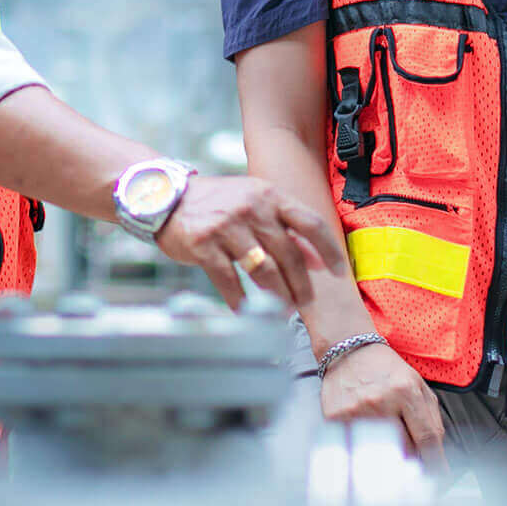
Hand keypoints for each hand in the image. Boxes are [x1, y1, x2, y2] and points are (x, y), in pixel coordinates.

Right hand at [155, 171, 347, 309]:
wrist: (166, 196)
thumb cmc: (217, 203)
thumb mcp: (255, 204)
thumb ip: (286, 228)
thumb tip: (317, 260)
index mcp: (269, 195)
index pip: (310, 223)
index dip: (328, 250)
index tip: (339, 273)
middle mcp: (251, 208)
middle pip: (288, 254)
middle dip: (301, 284)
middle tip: (304, 302)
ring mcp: (226, 226)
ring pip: (263, 270)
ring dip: (277, 296)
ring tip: (282, 310)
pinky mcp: (204, 244)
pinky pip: (229, 280)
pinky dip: (240, 299)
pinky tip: (245, 310)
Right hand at [320, 338, 445, 469]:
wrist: (348, 350)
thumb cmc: (386, 369)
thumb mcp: (418, 385)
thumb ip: (431, 418)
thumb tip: (435, 454)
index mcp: (406, 391)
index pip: (426, 437)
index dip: (435, 461)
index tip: (439, 474)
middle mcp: (381, 401)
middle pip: (404, 449)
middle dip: (410, 453)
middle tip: (407, 448)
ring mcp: (357, 410)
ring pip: (380, 451)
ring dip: (386, 450)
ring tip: (383, 433)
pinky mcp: (336, 417)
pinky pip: (355, 445)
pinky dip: (362, 444)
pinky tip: (363, 428)